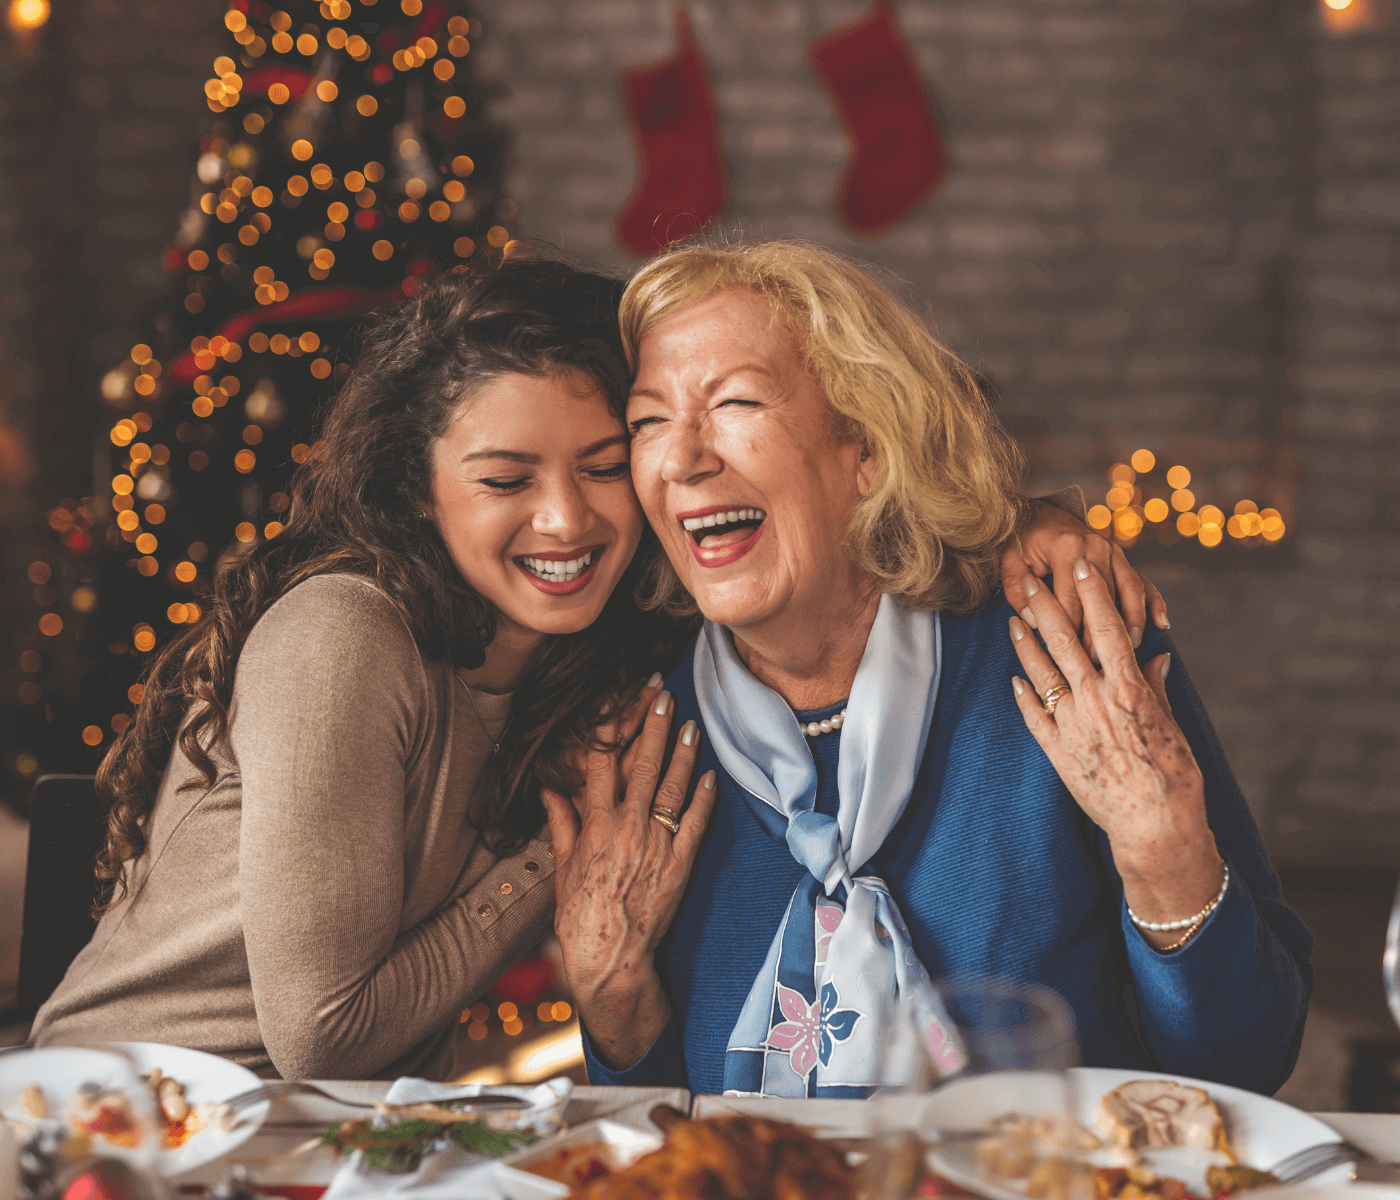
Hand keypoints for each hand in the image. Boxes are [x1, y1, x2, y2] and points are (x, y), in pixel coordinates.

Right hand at [543, 690, 717, 1068]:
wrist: (611, 956)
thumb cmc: (580, 915)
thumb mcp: (563, 866)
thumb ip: (562, 824)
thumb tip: (549, 790)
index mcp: (595, 824)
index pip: (601, 762)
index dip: (610, 727)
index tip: (617, 700)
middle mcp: (627, 826)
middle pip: (641, 764)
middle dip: (653, 725)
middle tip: (662, 694)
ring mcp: (656, 843)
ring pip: (672, 786)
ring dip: (682, 752)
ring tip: (690, 724)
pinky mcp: (680, 863)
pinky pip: (695, 822)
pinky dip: (703, 797)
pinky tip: (710, 775)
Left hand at [1002, 500, 1167, 658]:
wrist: (1039, 514)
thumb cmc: (1021, 542)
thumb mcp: (1010, 563)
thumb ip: (1018, 593)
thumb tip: (1035, 621)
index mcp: (1066, 548)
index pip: (1070, 599)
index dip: (1069, 631)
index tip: (1068, 657)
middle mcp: (1095, 547)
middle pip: (1103, 599)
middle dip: (1100, 633)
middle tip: (1097, 663)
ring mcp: (1112, 551)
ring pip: (1129, 590)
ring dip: (1132, 621)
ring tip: (1131, 647)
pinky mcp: (1121, 558)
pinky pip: (1142, 581)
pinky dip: (1153, 602)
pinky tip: (1162, 623)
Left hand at [1007, 559, 1220, 949]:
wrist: (1156, 825)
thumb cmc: (1174, 776)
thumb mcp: (1171, 724)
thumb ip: (1157, 687)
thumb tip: (1155, 655)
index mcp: (1129, 688)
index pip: (1106, 628)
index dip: (1093, 593)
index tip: (1082, 564)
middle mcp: (1096, 700)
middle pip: (1064, 641)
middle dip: (1044, 605)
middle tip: (1026, 578)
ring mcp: (1073, 725)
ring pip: (1041, 673)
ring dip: (1024, 643)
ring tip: (1011, 619)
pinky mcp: (1057, 752)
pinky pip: (1034, 716)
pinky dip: (1023, 694)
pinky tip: (1014, 677)